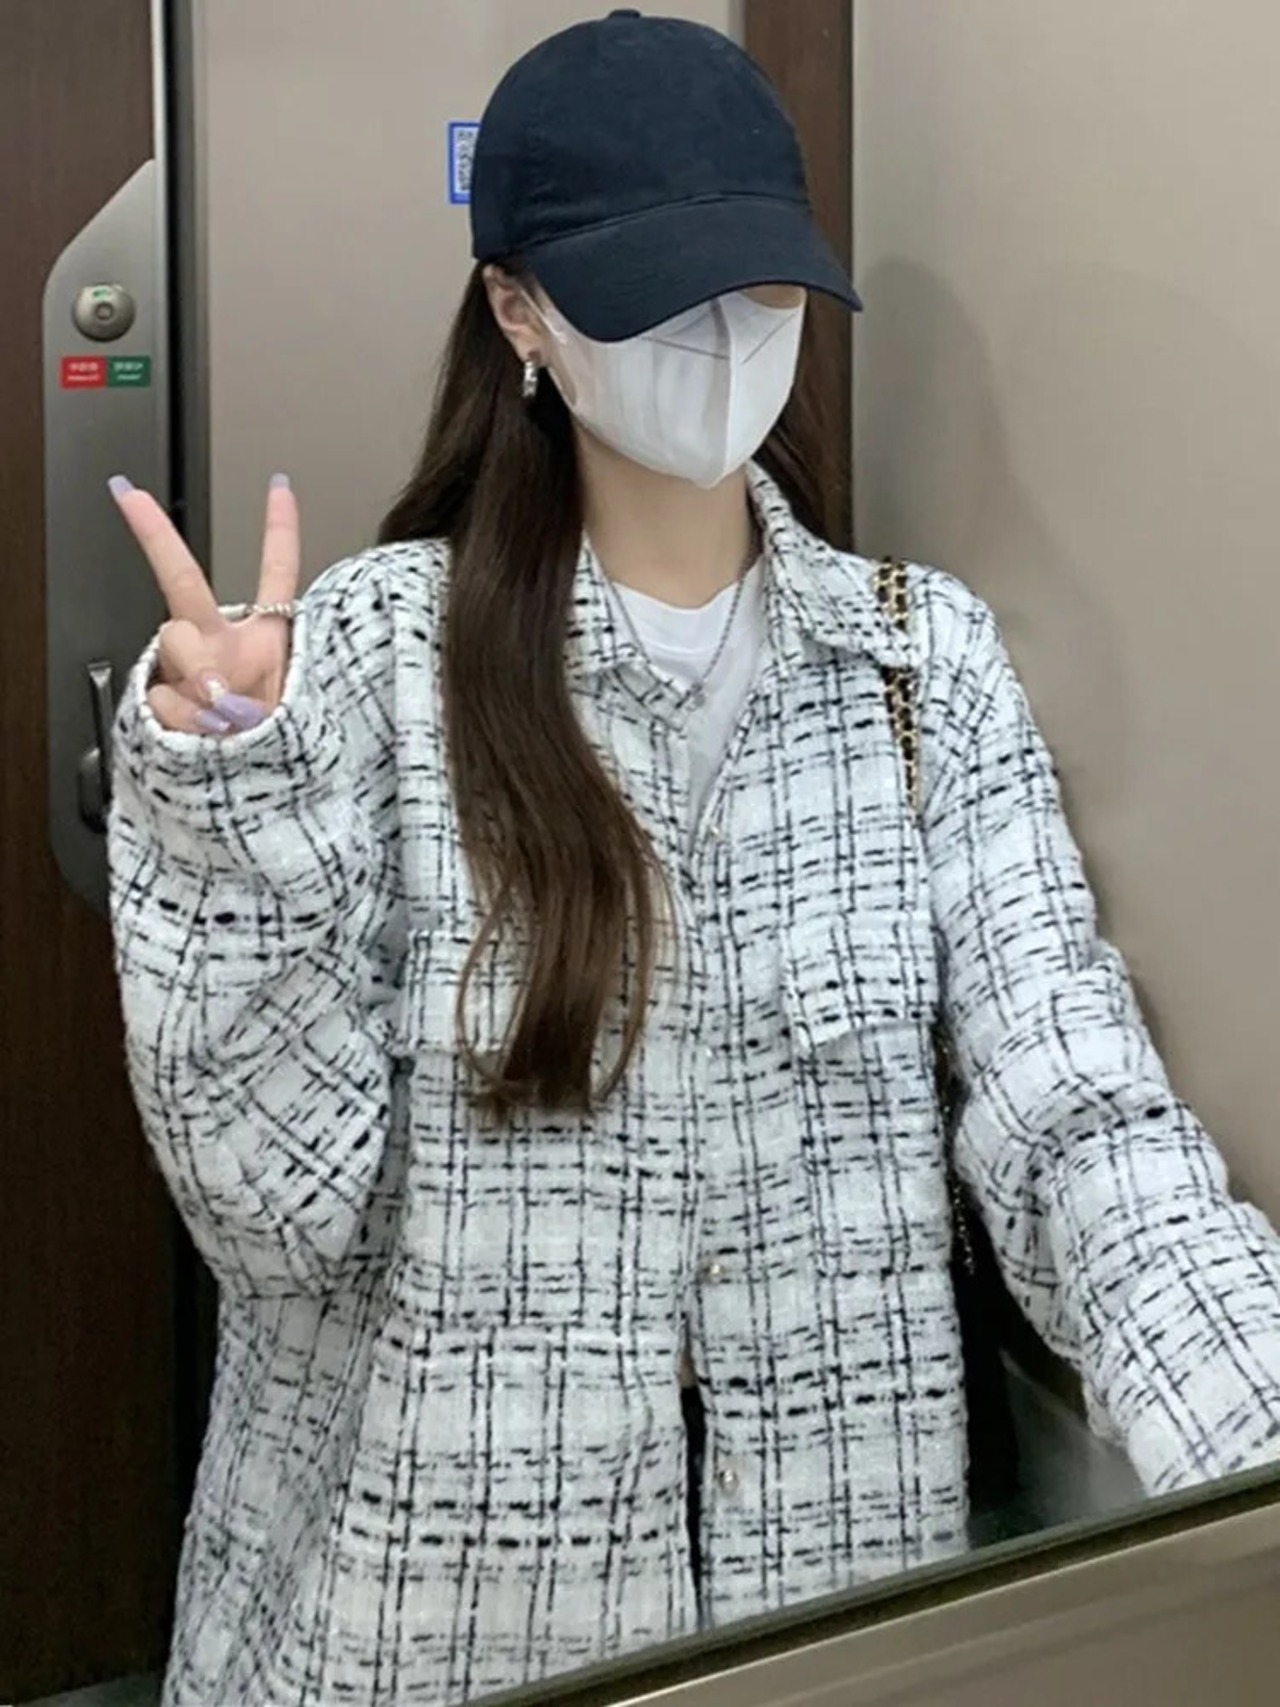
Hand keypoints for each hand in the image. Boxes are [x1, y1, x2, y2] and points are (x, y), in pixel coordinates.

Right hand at [109, 473, 299, 734]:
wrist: (260, 803)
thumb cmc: (284, 752)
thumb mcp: (294, 712)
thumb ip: (255, 683)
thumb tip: (209, 685)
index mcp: (268, 640)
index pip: (277, 575)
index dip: (279, 529)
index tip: (280, 485)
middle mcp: (224, 645)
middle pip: (183, 582)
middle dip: (156, 536)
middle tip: (133, 501)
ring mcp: (191, 671)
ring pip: (173, 642)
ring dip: (198, 677)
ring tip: (226, 719)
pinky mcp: (164, 702)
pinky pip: (164, 696)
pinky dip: (185, 721)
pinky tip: (203, 738)